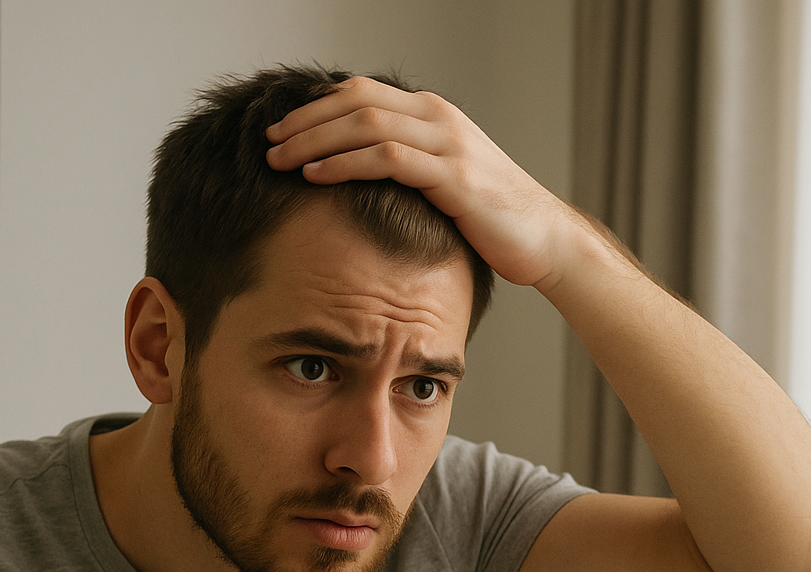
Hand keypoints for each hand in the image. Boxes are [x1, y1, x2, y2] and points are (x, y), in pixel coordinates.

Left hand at [265, 77, 572, 289]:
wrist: (543, 239)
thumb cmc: (489, 218)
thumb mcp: (442, 181)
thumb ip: (406, 167)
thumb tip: (360, 176)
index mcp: (431, 115)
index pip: (360, 94)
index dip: (315, 108)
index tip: (280, 129)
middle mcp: (437, 119)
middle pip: (355, 102)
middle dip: (304, 121)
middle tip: (267, 142)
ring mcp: (447, 145)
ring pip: (366, 125)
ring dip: (315, 141)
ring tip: (279, 160)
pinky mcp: (453, 178)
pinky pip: (388, 160)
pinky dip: (345, 164)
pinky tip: (316, 176)